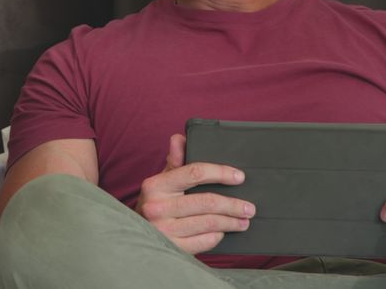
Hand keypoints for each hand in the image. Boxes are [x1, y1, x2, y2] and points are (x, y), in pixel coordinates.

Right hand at [135, 134, 255, 253]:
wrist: (137, 236)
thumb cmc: (155, 204)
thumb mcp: (161, 182)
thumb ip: (174, 162)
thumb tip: (179, 138)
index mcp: (156, 185)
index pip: (194, 173)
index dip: (220, 173)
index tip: (239, 177)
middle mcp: (157, 207)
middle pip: (206, 202)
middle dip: (232, 205)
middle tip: (249, 208)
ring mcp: (164, 230)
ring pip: (209, 223)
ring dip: (231, 222)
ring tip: (243, 221)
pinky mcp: (173, 248)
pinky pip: (204, 241)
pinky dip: (217, 236)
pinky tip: (223, 232)